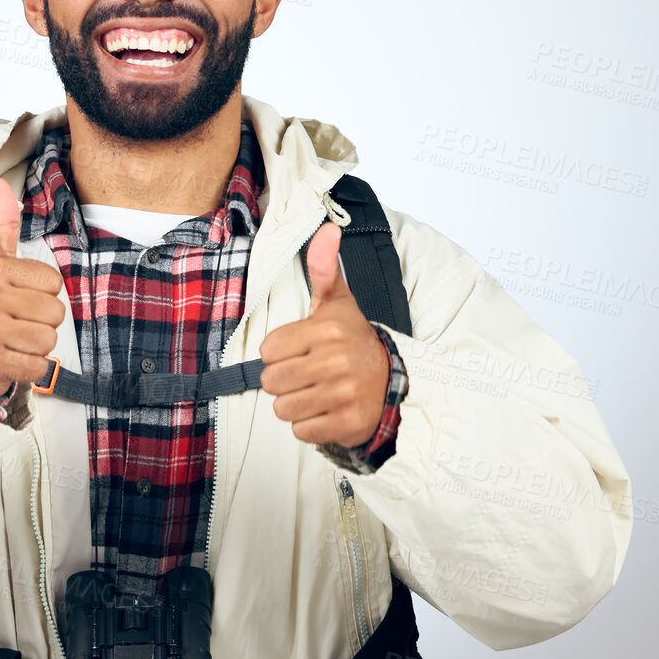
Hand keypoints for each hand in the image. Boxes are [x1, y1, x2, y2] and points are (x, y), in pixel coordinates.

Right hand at [0, 177, 66, 397]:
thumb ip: (2, 224)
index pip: (54, 283)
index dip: (42, 295)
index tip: (18, 298)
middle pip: (55, 313)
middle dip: (41, 323)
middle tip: (16, 323)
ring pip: (48, 340)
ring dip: (36, 347)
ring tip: (13, 341)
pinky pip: (37, 366)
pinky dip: (29, 368)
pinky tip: (10, 359)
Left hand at [258, 222, 391, 446]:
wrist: (390, 380)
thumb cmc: (352, 339)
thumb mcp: (337, 302)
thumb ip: (324, 267)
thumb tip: (328, 228)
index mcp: (327, 330)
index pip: (268, 349)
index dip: (279, 352)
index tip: (301, 350)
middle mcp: (336, 361)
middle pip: (271, 381)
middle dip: (284, 380)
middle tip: (307, 374)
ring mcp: (344, 394)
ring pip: (283, 408)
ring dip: (295, 404)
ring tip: (316, 392)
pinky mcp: (348, 423)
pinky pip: (302, 430)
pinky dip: (309, 425)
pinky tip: (326, 410)